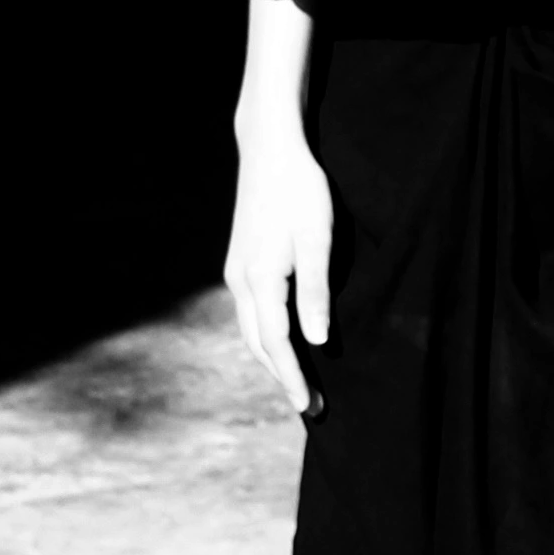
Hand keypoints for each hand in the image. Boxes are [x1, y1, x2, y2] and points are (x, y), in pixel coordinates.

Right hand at [226, 117, 332, 417]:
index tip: (307, 406)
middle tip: (310, 405)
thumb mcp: (317, 238)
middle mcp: (240, 280)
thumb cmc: (301, 190)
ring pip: (251, 329)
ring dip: (273, 358)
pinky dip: (266, 336)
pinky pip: (251, 312)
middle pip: (258, 344)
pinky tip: (283, 341)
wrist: (268, 149)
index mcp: (260, 278)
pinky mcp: (239, 261)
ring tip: (299, 380)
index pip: (276, 343)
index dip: (292, 377)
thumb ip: (316, 291)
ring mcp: (236, 270)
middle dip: (283, 376)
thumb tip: (316, 341)